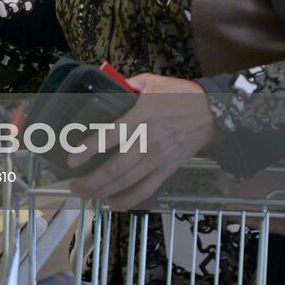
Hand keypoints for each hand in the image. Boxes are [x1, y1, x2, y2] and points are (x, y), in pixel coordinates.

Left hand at [66, 74, 216, 210]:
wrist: (213, 112)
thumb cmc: (179, 95)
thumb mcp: (151, 81)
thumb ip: (126, 83)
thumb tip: (104, 82)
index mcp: (141, 117)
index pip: (110, 135)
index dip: (89, 148)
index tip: (71, 159)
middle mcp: (148, 141)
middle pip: (116, 168)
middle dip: (92, 180)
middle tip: (74, 185)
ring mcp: (159, 158)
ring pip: (128, 182)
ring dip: (103, 191)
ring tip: (85, 194)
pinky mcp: (168, 169)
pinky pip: (147, 189)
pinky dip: (128, 200)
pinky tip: (112, 203)